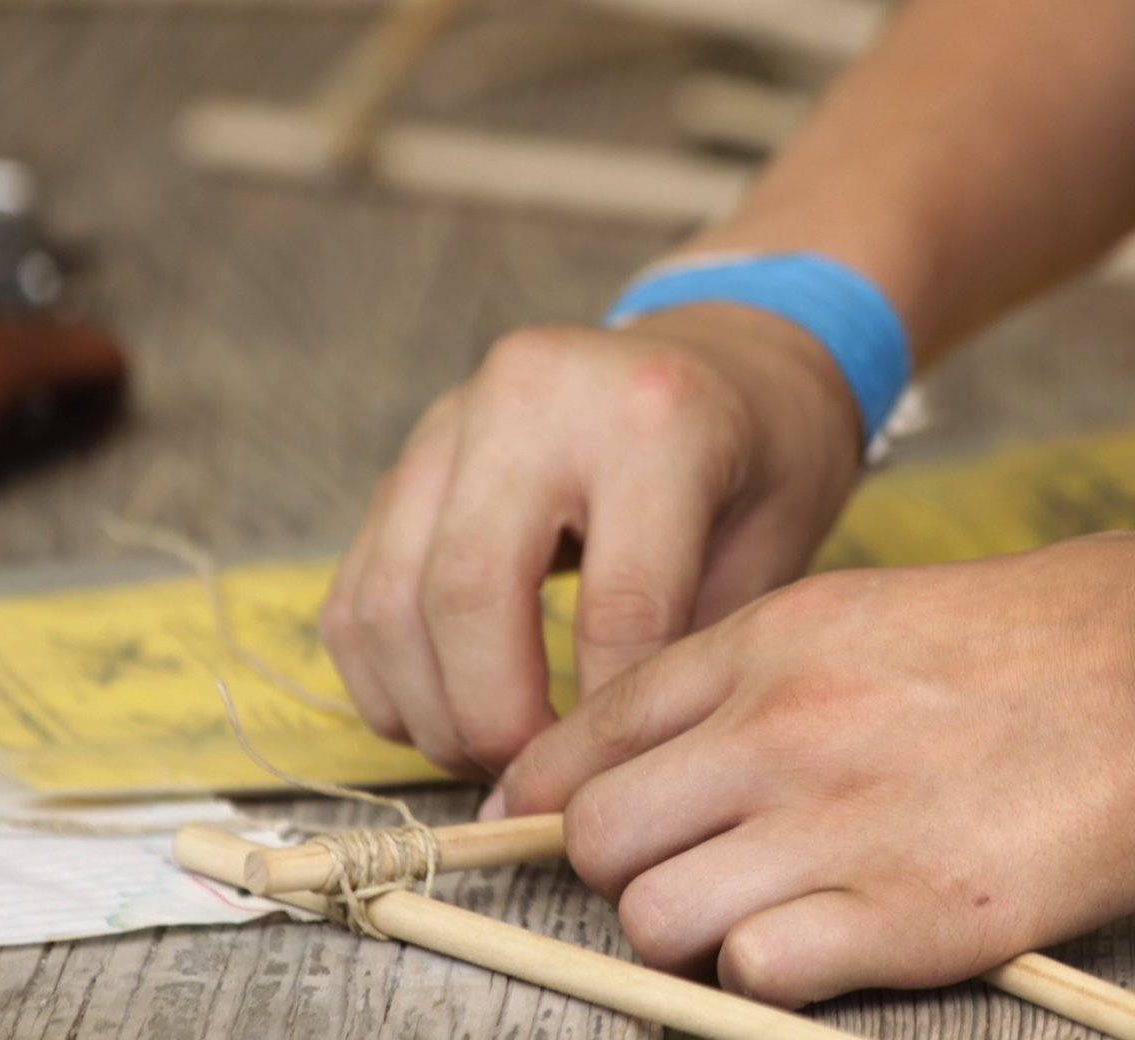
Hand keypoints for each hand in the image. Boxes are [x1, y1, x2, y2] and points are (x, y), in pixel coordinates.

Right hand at [320, 303, 862, 777]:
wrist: (731, 351)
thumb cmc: (768, 456)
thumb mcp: (776, 541)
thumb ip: (694, 646)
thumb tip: (609, 773)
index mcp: (655, 417)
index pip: (616, 606)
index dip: (607, 720)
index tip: (615, 784)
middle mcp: (536, 396)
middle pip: (467, 593)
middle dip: (491, 718)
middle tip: (532, 782)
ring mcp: (455, 416)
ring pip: (388, 594)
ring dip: (425, 706)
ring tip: (488, 760)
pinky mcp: (410, 451)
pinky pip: (358, 585)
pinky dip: (384, 672)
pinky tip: (442, 716)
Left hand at [486, 531, 1134, 1005]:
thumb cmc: (1071, 634)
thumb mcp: (895, 606)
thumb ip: (780, 670)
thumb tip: (691, 750)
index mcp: (780, 638)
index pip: (592, 729)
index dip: (551, 795)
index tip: (551, 829)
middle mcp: (784, 727)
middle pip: (596, 837)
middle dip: (622, 873)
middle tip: (687, 876)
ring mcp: (840, 822)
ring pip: (653, 919)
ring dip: (691, 936)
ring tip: (764, 919)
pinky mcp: (912, 916)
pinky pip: (757, 975)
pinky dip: (774, 977)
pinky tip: (836, 944)